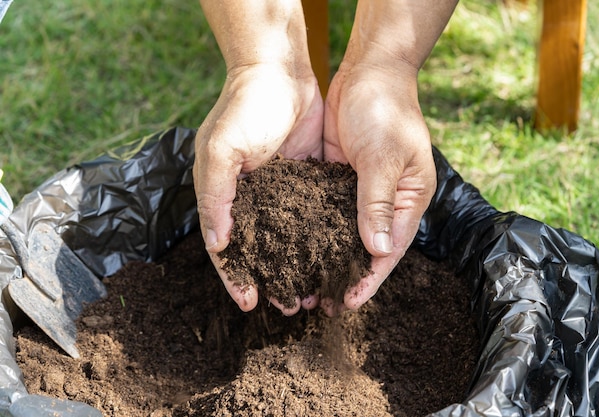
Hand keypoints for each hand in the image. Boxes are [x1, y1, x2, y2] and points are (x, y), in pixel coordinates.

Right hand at [193, 64, 323, 313]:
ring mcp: (277, 191)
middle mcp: (249, 198)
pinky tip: (330, 257)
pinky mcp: (304, 180)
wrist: (280, 70)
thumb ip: (217, 195)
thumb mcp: (222, 149)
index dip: (235, 276)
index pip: (225, 247)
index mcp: (223, 195)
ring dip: (297, 266)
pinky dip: (316, 239)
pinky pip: (309, 216)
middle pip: (258, 250)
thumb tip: (218, 243)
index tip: (250, 303)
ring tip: (313, 291)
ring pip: (286, 240)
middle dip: (272, 279)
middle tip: (291, 305)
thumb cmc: (245, 107)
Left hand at [322, 63, 436, 315]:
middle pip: (366, 249)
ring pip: (343, 234)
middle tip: (319, 304)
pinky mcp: (339, 178)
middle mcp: (388, 201)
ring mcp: (362, 191)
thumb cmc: (387, 108)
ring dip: (326, 259)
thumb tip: (378, 251)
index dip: (369, 279)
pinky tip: (293, 247)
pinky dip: (313, 231)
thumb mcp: (384, 156)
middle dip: (345, 277)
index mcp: (408, 199)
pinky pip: (327, 211)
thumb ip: (378, 202)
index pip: (389, 250)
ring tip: (303, 284)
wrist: (370, 70)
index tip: (348, 303)